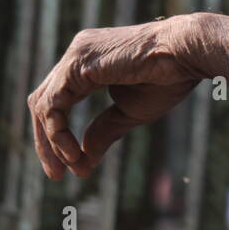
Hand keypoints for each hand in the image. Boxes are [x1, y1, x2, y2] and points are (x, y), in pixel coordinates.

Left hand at [27, 12, 228, 178]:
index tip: (73, 167)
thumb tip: (81, 160)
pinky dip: (58, 132)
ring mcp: (75, 56)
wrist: (186, 54)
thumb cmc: (168, 78)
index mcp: (89, 63)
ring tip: (71, 167)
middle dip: (47, 143)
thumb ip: (103, 131)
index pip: (58, 102)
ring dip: (51, 143)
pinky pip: (52, 105)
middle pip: (43, 103)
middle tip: (57, 176)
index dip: (59, 136)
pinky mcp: (76, 63)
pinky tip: (72, 152)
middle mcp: (77, 55)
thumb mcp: (130, 112)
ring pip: (43, 106)